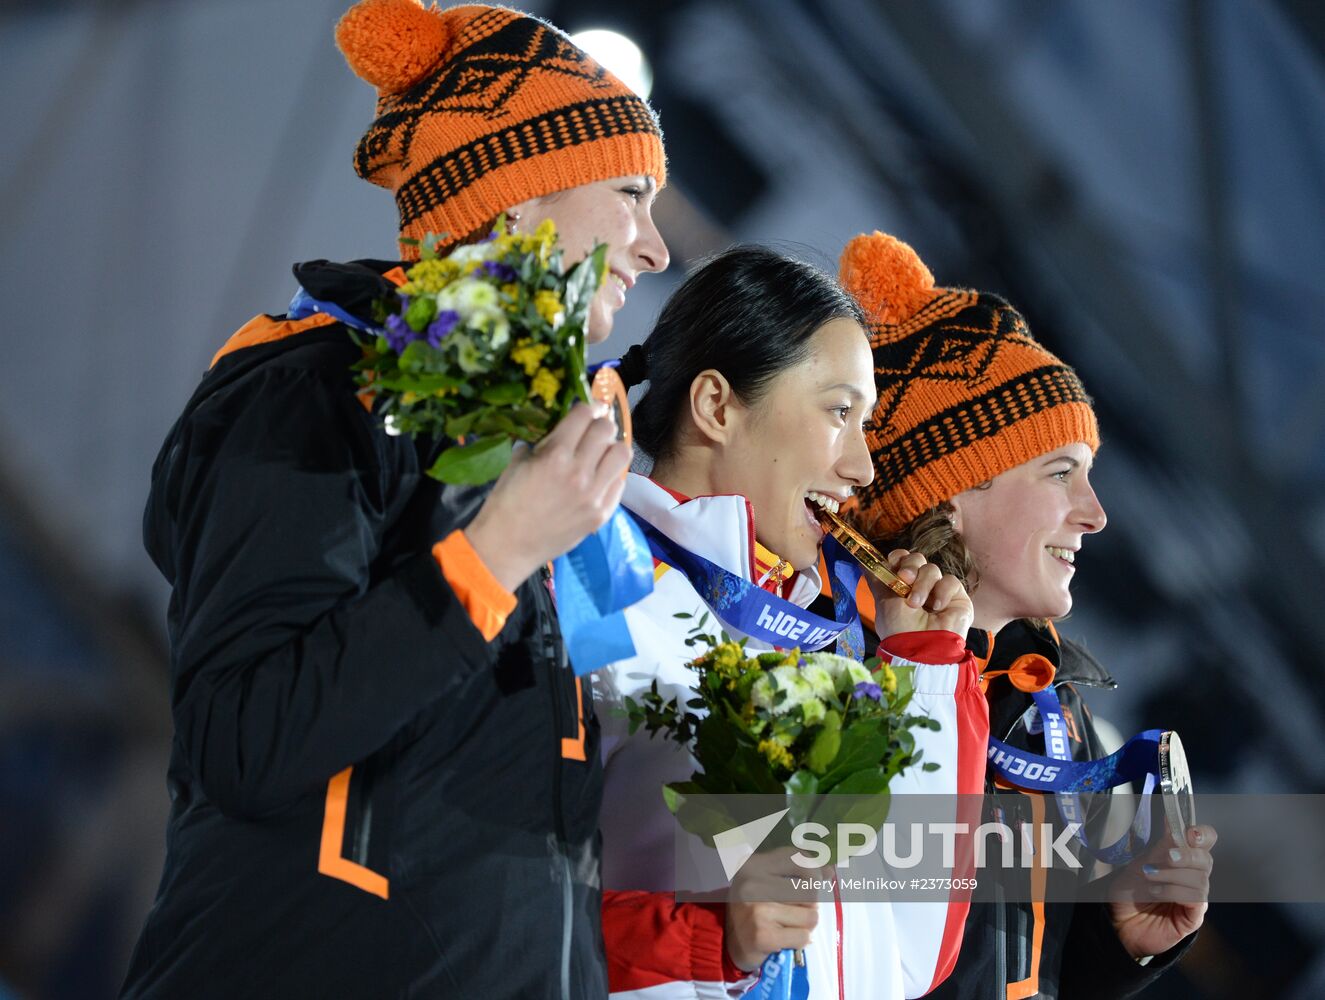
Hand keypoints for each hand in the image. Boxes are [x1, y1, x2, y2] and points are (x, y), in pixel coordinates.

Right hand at [466, 401, 629, 590]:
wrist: (508, 546)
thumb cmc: (506, 503)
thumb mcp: (517, 463)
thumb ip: (541, 444)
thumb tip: (559, 431)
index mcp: (554, 455)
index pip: (584, 415)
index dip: (588, 406)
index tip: (590, 408)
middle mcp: (579, 472)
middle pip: (606, 431)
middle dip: (600, 425)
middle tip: (594, 430)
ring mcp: (593, 495)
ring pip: (622, 454)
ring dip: (612, 448)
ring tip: (602, 453)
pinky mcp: (601, 514)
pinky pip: (619, 484)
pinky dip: (611, 476)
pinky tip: (599, 479)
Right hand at [724, 848, 818, 971]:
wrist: (728, 942)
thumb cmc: (754, 908)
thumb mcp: (768, 882)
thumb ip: (798, 873)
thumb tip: (830, 869)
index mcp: (754, 865)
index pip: (797, 857)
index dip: (814, 869)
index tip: (820, 879)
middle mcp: (753, 884)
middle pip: (809, 890)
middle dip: (810, 905)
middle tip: (795, 912)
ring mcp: (758, 910)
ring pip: (810, 915)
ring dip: (804, 925)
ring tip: (787, 925)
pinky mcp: (763, 935)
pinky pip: (803, 936)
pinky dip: (799, 941)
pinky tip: (784, 939)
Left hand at [870, 549, 973, 639]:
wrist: (921, 647)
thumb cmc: (899, 628)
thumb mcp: (883, 602)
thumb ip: (877, 581)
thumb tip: (862, 562)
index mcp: (901, 586)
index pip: (902, 559)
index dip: (898, 557)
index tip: (892, 564)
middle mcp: (920, 587)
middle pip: (917, 559)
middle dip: (910, 566)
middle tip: (905, 578)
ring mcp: (938, 591)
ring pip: (932, 569)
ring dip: (922, 585)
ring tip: (917, 605)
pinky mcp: (957, 597)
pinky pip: (951, 581)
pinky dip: (942, 592)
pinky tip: (937, 608)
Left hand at [1108, 824, 1215, 959]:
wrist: (1118, 921)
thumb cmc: (1130, 891)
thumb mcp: (1143, 862)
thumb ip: (1162, 845)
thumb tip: (1171, 817)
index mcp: (1183, 859)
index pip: (1205, 841)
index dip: (1202, 834)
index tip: (1188, 832)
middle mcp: (1193, 876)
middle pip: (1206, 859)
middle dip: (1186, 855)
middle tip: (1166, 857)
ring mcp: (1195, 897)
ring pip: (1199, 879)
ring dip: (1171, 876)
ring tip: (1150, 879)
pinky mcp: (1194, 916)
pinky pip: (1195, 899)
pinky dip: (1174, 892)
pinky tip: (1156, 892)